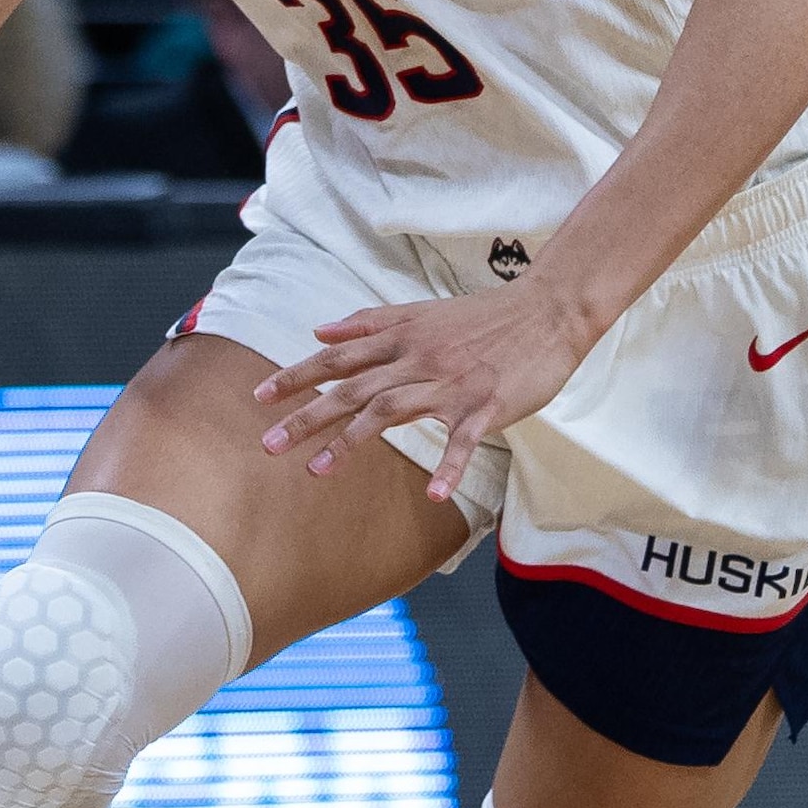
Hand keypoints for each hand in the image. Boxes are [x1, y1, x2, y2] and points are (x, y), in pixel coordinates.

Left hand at [252, 282, 597, 505]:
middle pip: (353, 389)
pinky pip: (463, 441)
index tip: (259, 397)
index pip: (339, 358)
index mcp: (402, 338)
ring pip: (392, 411)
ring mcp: (452, 384)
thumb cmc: (485, 316)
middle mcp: (418, 360)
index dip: (297, 376)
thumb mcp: (421, 311)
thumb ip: (370, 322)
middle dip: (308, 416)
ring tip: (317, 471)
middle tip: (269, 443)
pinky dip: (450, 468)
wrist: (548, 311)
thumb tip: (319, 329)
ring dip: (351, 440)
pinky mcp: (486, 405)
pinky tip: (434, 496)